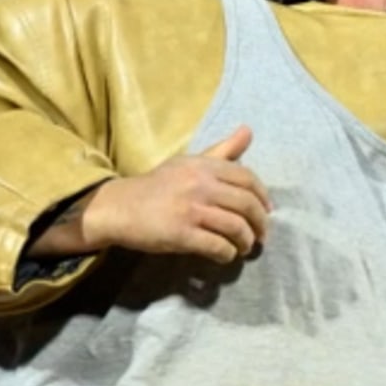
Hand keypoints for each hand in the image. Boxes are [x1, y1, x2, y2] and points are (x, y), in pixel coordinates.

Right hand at [64, 125, 273, 262]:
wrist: (118, 207)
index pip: (247, 178)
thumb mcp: (188, 163)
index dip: (263, 196)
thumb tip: (248, 130)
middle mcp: (199, 185)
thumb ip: (221, 151)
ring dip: (246, 242)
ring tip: (244, 247)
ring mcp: (190, 209)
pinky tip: (225, 255)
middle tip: (260, 235)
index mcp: (203, 166)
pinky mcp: (180, 234)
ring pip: (237, 228)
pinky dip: (227, 254)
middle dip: (260, 224)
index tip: (266, 211)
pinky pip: (218, 246)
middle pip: (247, 205)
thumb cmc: (158, 186)